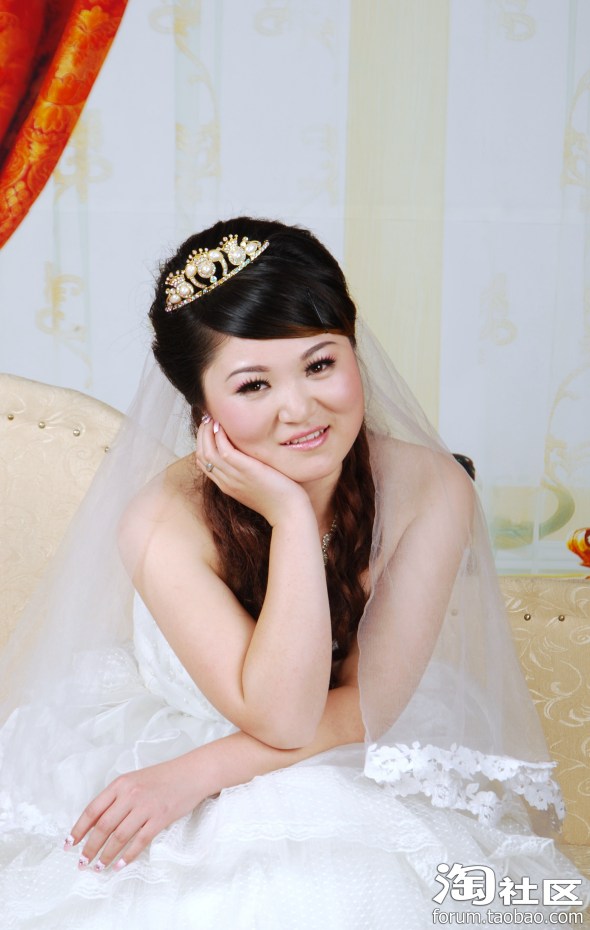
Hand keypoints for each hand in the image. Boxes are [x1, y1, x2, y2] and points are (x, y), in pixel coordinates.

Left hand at [65, 756, 204, 871]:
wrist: (191, 773)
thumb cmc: (163, 777)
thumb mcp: (135, 780)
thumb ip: (117, 798)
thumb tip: (96, 824)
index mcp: (121, 783)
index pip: (92, 810)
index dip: (78, 830)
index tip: (69, 845)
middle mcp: (131, 794)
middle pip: (103, 827)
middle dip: (89, 848)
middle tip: (82, 863)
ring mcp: (146, 807)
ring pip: (119, 837)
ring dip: (106, 856)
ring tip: (98, 868)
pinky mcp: (160, 818)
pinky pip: (140, 841)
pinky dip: (128, 856)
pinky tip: (120, 865)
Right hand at [196, 417, 309, 525]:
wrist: (289, 513)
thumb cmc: (279, 498)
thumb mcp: (256, 484)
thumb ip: (246, 471)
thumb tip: (248, 453)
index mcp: (226, 485)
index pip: (203, 462)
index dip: (202, 442)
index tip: (209, 427)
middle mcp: (226, 481)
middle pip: (202, 454)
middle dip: (201, 434)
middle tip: (208, 418)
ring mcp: (234, 477)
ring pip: (207, 451)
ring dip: (207, 431)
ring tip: (213, 417)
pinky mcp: (246, 471)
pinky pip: (224, 450)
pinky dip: (220, 436)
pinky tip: (224, 425)